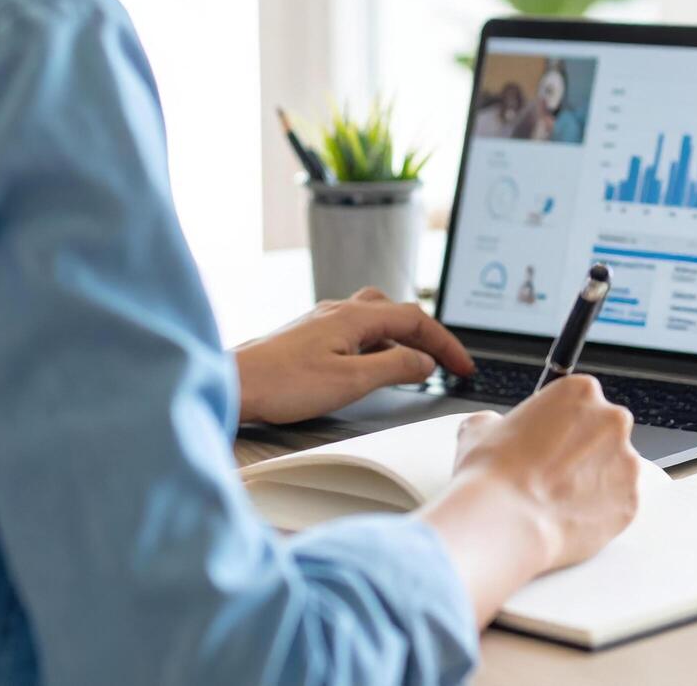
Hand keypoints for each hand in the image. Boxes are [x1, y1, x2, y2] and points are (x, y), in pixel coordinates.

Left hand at [233, 288, 474, 424]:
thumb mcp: (352, 380)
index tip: (463, 366)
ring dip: (402, 335)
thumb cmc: (283, 383)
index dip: (445, 343)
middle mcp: (340, 311)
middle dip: (427, 335)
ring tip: (414, 360)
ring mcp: (322, 321)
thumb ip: (395, 366)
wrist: (233, 384)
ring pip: (375, 317)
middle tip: (444, 362)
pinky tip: (371, 362)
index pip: (416, 320)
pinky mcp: (309, 335)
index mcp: (356, 317)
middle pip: (398, 311)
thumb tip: (425, 362)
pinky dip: (377, 341)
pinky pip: (356, 328)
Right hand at [418, 376, 640, 625]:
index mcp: (580, 391)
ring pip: (615, 470)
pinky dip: (599, 512)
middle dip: (584, 451)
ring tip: (558, 500)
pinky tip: (569, 518)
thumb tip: (493, 427)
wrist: (503, 522)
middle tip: (553, 473)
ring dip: (594, 482)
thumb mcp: (479, 429)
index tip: (549, 441)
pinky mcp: (631, 501)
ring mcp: (627, 462)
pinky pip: (618, 504)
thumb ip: (497, 421)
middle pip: (605, 432)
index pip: (580, 401)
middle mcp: (612, 421)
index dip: (562, 425)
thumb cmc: (492, 474)